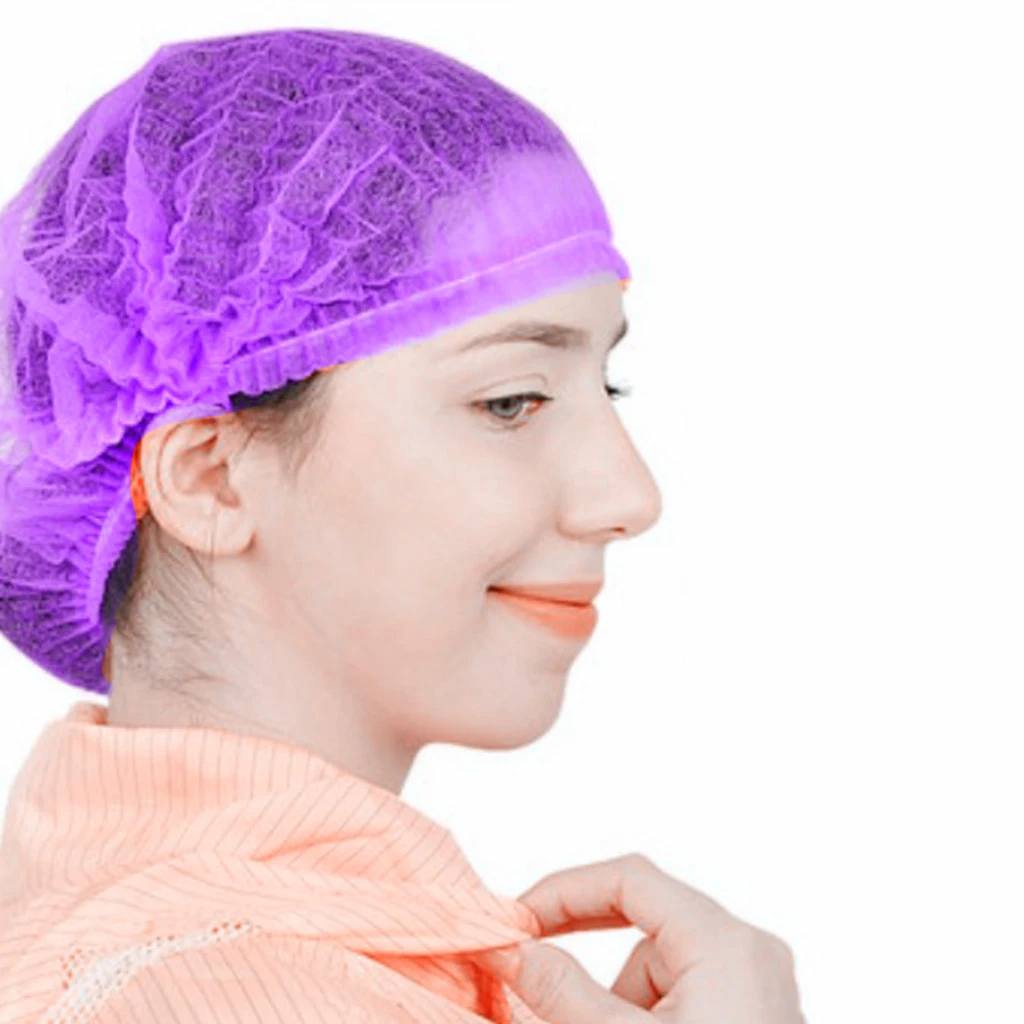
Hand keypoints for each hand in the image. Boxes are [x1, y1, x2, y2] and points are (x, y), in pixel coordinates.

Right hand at [476, 853, 805, 1022]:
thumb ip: (565, 994)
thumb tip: (516, 952)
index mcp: (725, 944)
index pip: (630, 880)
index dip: (565, 891)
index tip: (517, 923)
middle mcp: (749, 952)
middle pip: (645, 921)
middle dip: (586, 945)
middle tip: (531, 959)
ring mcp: (757, 987)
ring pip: (662, 965)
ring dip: (620, 999)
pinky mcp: (753, 1017)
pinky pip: (684, 994)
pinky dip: (647, 1015)